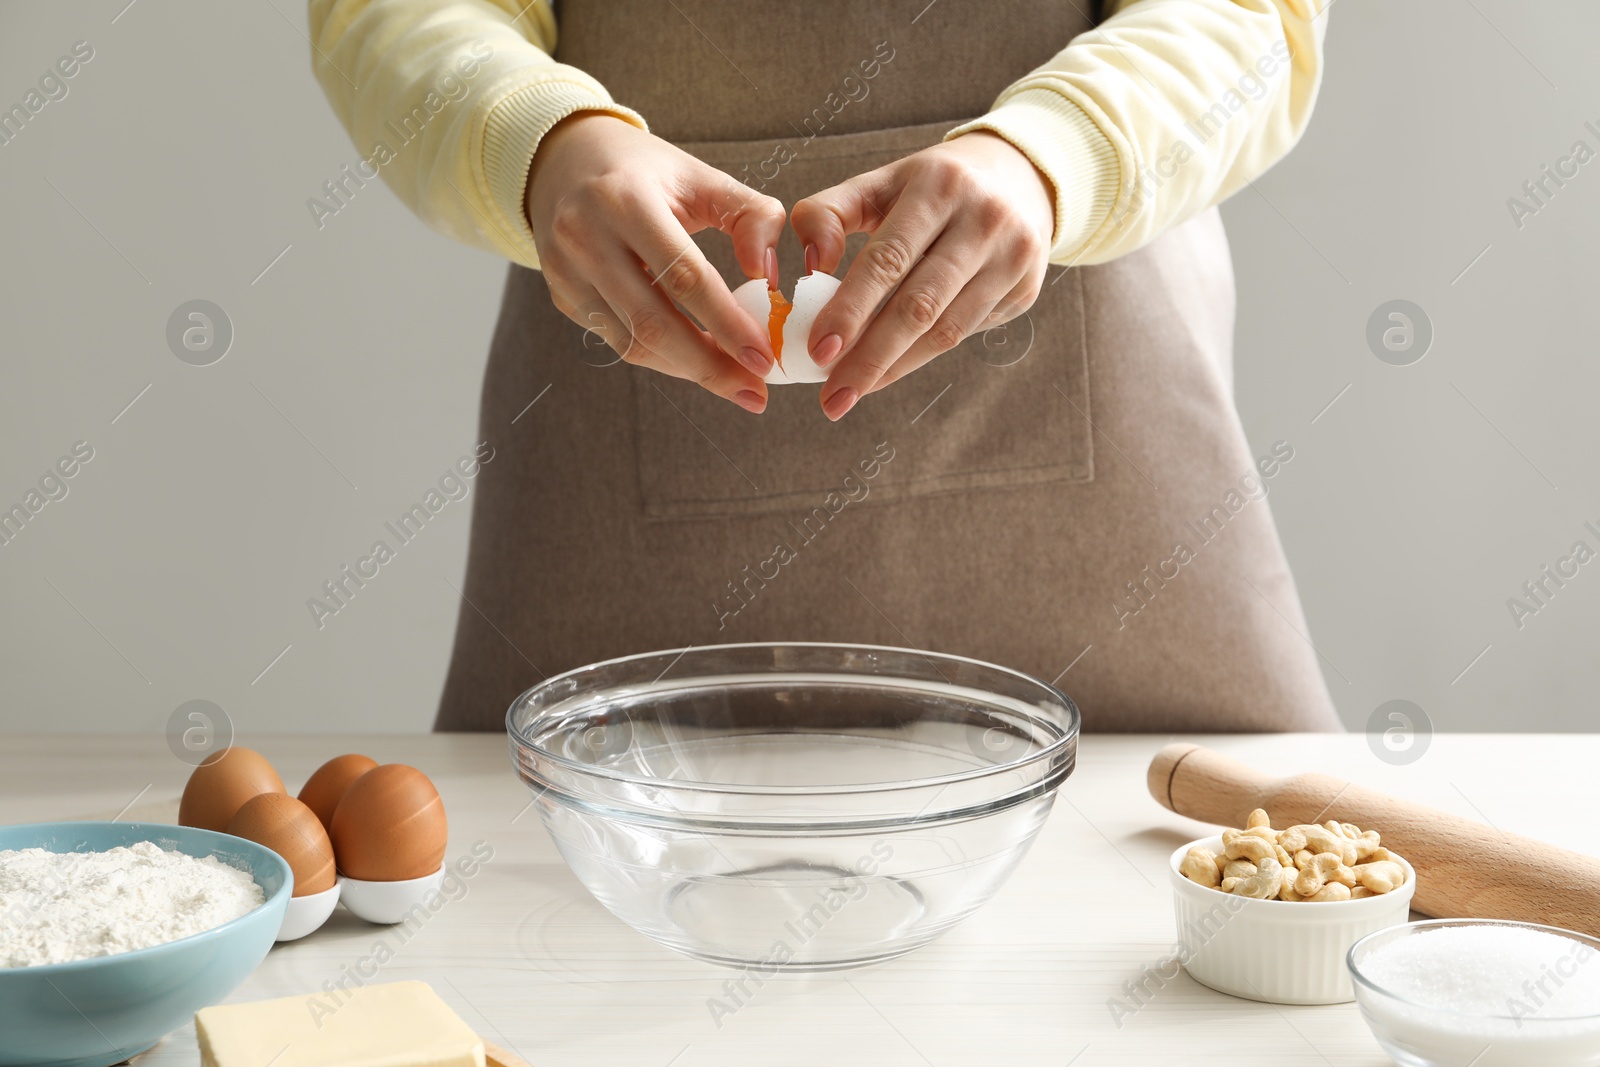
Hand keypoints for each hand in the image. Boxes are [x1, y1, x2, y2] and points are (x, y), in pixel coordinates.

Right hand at [526, 113, 786, 412]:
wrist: (564, 162)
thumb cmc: (645, 172)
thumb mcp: (701, 176)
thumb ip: (750, 215)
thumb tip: (766, 276)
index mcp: (625, 199)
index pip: (683, 275)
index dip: (726, 322)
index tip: (764, 358)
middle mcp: (585, 236)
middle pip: (653, 322)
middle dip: (709, 365)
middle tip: (755, 390)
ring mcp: (566, 271)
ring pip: (634, 342)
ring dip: (689, 368)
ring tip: (734, 380)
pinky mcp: (562, 296)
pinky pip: (619, 342)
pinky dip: (663, 358)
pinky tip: (696, 360)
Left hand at [790, 131, 1054, 419]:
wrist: (1020, 178)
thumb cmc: (930, 188)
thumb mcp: (880, 182)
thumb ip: (829, 214)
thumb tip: (810, 267)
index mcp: (939, 186)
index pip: (889, 258)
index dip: (851, 308)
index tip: (817, 350)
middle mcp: (984, 220)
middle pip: (920, 305)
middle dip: (870, 357)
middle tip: (832, 397)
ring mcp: (1012, 257)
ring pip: (945, 330)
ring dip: (893, 368)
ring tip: (851, 392)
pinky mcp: (1025, 288)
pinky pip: (964, 334)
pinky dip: (920, 357)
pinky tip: (887, 371)